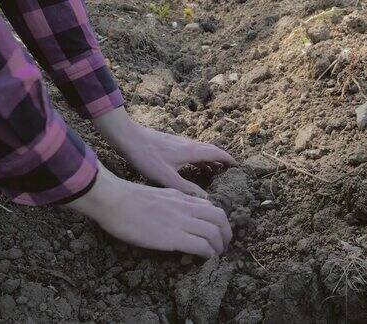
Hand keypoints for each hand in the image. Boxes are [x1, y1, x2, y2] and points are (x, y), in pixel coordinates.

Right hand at [66, 162, 231, 257]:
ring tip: (217, 256)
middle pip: (219, 217)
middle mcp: (186, 207)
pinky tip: (205, 259)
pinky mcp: (173, 237)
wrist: (114, 200)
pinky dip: (208, 254)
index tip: (216, 232)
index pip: (210, 206)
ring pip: (215, 232)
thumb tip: (178, 213)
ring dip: (219, 247)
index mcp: (181, 197)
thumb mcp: (158, 194)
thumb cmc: (127, 198)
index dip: (218, 221)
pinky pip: (202, 246)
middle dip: (226, 233)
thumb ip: (172, 203)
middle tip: (223, 246)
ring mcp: (181, 221)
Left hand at [93, 107, 236, 197]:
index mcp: (191, 151)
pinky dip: (199, 158)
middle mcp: (188, 144)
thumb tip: (206, 198)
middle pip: (211, 150)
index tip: (238, 167)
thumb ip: (186, 188)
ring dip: (210, 159)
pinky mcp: (171, 143)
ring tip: (214, 171)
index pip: (217, 153)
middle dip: (222, 159)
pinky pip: (192, 150)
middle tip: (228, 171)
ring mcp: (179, 142)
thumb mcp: (166, 176)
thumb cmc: (146, 156)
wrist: (128, 137)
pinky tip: (192, 166)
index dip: (228, 159)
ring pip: (201, 150)